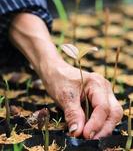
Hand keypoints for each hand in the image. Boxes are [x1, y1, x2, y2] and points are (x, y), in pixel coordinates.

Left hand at [9, 13, 122, 138]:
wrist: (55, 71)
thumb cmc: (59, 79)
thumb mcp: (64, 96)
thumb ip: (73, 114)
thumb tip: (78, 133)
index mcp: (97, 83)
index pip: (103, 107)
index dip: (96, 124)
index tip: (85, 135)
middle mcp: (104, 88)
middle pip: (114, 112)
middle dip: (104, 128)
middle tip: (90, 140)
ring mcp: (103, 94)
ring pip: (110, 115)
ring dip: (101, 128)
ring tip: (88, 136)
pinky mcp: (98, 100)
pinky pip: (103, 114)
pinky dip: (97, 124)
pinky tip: (87, 129)